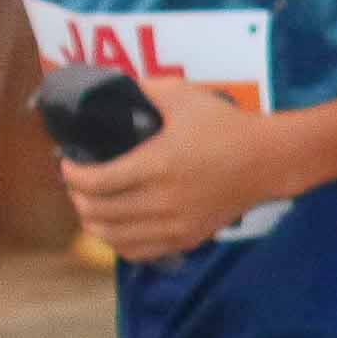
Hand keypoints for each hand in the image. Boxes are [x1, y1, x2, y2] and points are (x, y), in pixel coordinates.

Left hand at [59, 76, 280, 260]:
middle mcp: (162, 202)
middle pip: (97, 213)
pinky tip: (115, 227)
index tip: (68, 163)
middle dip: (77, 197)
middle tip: (77, 182)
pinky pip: (138, 252)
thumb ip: (146, 89)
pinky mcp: (186, 238)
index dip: (72, 174)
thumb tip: (114, 85)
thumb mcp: (185, 97)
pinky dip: (117, 242)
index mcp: (157, 165)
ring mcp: (174, 225)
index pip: (95, 182)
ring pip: (113, 237)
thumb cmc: (227, 126)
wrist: (268, 160)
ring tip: (90, 205)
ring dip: (92, 222)